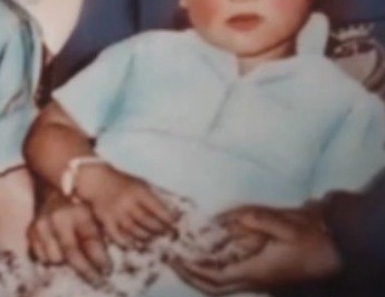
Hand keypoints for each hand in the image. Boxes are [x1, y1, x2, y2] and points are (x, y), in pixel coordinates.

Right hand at [28, 188, 109, 286]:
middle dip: (86, 270)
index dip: (100, 260)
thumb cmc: (79, 206)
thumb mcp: (94, 215)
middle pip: (71, 253)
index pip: (91, 241)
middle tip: (96, 280)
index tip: (107, 271)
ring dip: (65, 262)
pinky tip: (58, 252)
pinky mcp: (30, 232)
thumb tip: (106, 263)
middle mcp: (57, 218)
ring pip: (54, 258)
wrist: (54, 191)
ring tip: (73, 257)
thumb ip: (99, 237)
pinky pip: (41, 256)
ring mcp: (41, 225)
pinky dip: (50, 258)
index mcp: (77, 211)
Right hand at [74, 163, 177, 248]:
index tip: (175, 224)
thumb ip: (153, 198)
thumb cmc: (122, 183)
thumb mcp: (140, 184)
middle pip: (147, 221)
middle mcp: (128, 202)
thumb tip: (172, 214)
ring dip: (146, 237)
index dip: (169, 218)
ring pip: (134, 230)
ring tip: (151, 238)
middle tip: (165, 233)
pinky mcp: (105, 220)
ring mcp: (116, 212)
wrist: (96, 180)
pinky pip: (117, 235)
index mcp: (138, 192)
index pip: (158, 208)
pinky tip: (134, 245)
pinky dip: (126, 242)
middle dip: (159, 229)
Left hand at [170, 204, 341, 294]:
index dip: (190, 269)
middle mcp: (252, 279)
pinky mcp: (260, 274)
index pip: (213, 276)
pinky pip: (230, 277)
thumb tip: (231, 217)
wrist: (332, 248)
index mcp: (255, 271)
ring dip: (198, 273)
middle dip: (188, 275)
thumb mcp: (286, 224)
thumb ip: (258, 220)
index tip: (172, 255)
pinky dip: (212, 269)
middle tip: (169, 258)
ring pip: (220, 285)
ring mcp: (257, 279)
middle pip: (212, 286)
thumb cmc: (310, 237)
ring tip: (180, 255)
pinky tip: (203, 255)